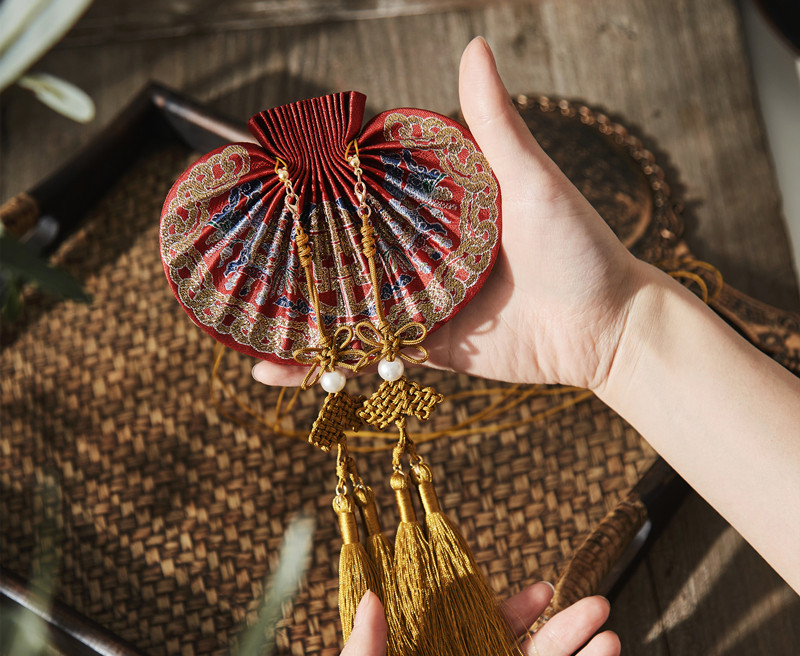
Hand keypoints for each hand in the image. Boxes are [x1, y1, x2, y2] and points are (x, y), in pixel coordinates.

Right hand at [254, 37, 642, 392]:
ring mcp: (422, 303)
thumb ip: (495, 128)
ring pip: (349, 309)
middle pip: (347, 252)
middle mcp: (423, 253)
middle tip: (234, 250)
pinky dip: (326, 364)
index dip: (320, 184)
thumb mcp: (532, 182)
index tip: (267, 175)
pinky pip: (370, 356)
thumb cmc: (579, 247)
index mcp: (440, 208)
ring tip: (237, 317)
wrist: (608, 329)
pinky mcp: (428, 348)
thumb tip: (472, 46)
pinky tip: (277, 370)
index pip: (367, 191)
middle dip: (294, 255)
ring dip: (296, 316)